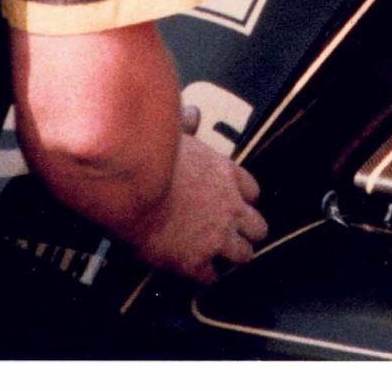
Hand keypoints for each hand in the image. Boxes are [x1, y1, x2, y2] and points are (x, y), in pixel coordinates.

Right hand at [124, 128, 267, 282]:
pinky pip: (211, 278)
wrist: (133, 188)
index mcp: (227, 174)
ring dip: (232, 257)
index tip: (234, 205)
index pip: (253, 191)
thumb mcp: (174, 133)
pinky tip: (195, 272)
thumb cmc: (150, 156)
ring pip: (244, 255)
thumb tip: (193, 113)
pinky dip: (205, 276)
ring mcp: (216, 236)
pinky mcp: (195, 261)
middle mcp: (230, 206)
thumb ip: (187, 126)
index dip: (243, 200)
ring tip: (220, 258)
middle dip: (247, 232)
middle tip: (234, 237)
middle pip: (258, 226)